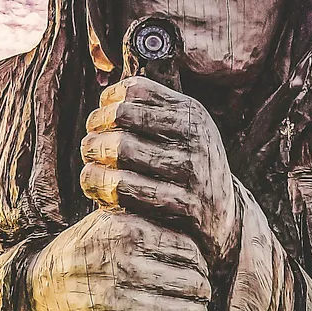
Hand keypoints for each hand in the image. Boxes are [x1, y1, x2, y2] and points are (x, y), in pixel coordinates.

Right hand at [27, 208, 209, 310]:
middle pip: (192, 285)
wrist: (37, 293)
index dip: (199, 266)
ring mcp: (114, 308)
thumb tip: (197, 216)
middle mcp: (119, 267)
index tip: (195, 273)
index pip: (190, 253)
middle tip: (198, 299)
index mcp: (124, 232)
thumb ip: (146, 215)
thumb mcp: (109, 221)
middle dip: (200, 294)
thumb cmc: (86, 254)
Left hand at [80, 77, 239, 269]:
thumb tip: (106, 97)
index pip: (135, 90)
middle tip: (88, 147)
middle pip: (122, 117)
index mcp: (190, 113)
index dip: (107, 104)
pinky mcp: (183, 204)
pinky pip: (127, 189)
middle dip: (97, 132)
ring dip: (93, 159)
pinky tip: (96, 190)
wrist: (223, 220)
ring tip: (88, 170)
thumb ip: (152, 113)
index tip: (98, 121)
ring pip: (121, 151)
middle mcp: (194, 136)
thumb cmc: (189, 171)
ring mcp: (191, 170)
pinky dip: (102, 187)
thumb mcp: (183, 134)